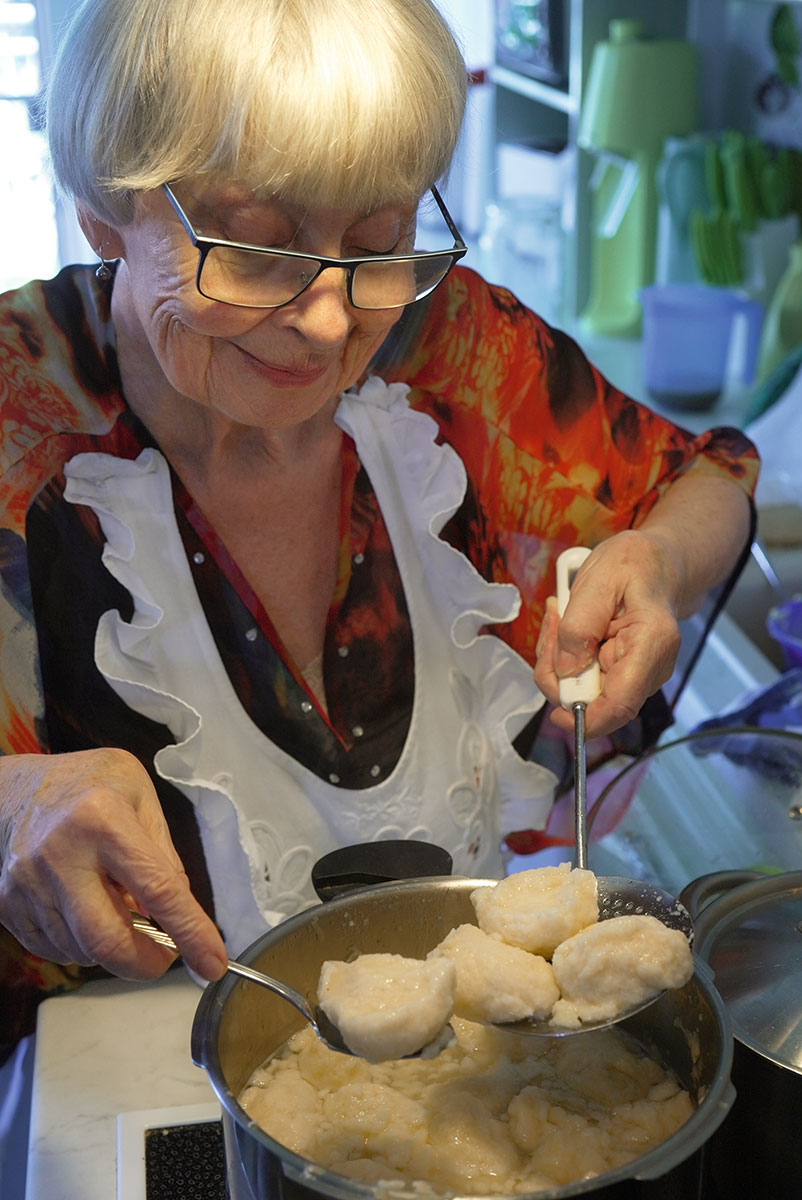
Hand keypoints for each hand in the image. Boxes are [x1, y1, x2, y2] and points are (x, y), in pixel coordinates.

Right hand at [0, 748, 226, 981]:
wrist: (13, 789)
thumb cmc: (85, 785)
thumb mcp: (139, 795)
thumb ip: (163, 854)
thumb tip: (178, 913)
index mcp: (102, 819)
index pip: (157, 889)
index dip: (190, 932)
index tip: (212, 963)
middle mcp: (60, 854)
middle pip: (107, 940)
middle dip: (146, 963)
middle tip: (165, 956)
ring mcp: (27, 884)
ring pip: (81, 950)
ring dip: (112, 946)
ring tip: (115, 907)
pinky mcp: (7, 906)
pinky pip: (53, 950)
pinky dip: (81, 946)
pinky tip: (87, 912)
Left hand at [534, 531, 681, 738]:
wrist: (656, 563)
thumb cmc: (633, 565)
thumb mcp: (600, 579)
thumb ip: (580, 625)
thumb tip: (566, 671)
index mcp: (651, 643)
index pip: (620, 704)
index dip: (585, 719)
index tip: (556, 713)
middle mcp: (651, 668)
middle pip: (595, 699)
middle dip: (558, 671)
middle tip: (552, 623)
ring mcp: (638, 673)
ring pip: (585, 689)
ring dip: (559, 659)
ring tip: (561, 615)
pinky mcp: (623, 671)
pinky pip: (585, 677)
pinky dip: (567, 656)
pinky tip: (570, 624)